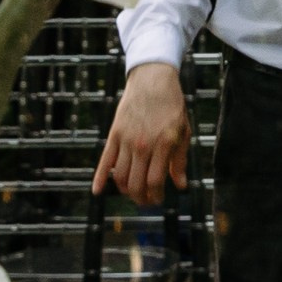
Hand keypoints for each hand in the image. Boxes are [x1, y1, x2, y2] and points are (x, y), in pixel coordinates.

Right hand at [95, 63, 191, 201]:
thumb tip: (181, 186)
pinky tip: (97, 191)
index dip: (156, 195)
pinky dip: (99, 178)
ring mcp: (126, 140)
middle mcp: (143, 145)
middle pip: (136, 183)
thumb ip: (180, 160)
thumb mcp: (183, 132)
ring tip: (132, 194)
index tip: (158, 200)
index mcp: (163, 145)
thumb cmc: (172, 106)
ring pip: (120, 176)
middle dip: (140, 198)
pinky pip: (104, 161)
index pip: (155, 181)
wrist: (152, 80)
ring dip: (125, 191)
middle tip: (145, 202)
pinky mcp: (114, 135)